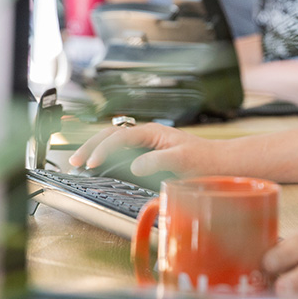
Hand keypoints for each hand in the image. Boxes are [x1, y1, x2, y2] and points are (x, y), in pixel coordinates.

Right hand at [68, 122, 208, 176]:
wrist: (221, 164)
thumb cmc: (205, 160)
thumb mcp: (182, 160)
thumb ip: (158, 161)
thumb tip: (134, 165)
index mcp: (152, 132)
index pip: (120, 137)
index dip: (104, 149)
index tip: (93, 163)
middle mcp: (147, 136)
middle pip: (110, 135)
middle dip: (91, 146)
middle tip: (75, 161)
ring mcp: (146, 145)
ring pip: (113, 142)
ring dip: (95, 150)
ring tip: (79, 162)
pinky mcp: (147, 156)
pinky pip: (120, 152)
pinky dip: (105, 157)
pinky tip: (98, 166)